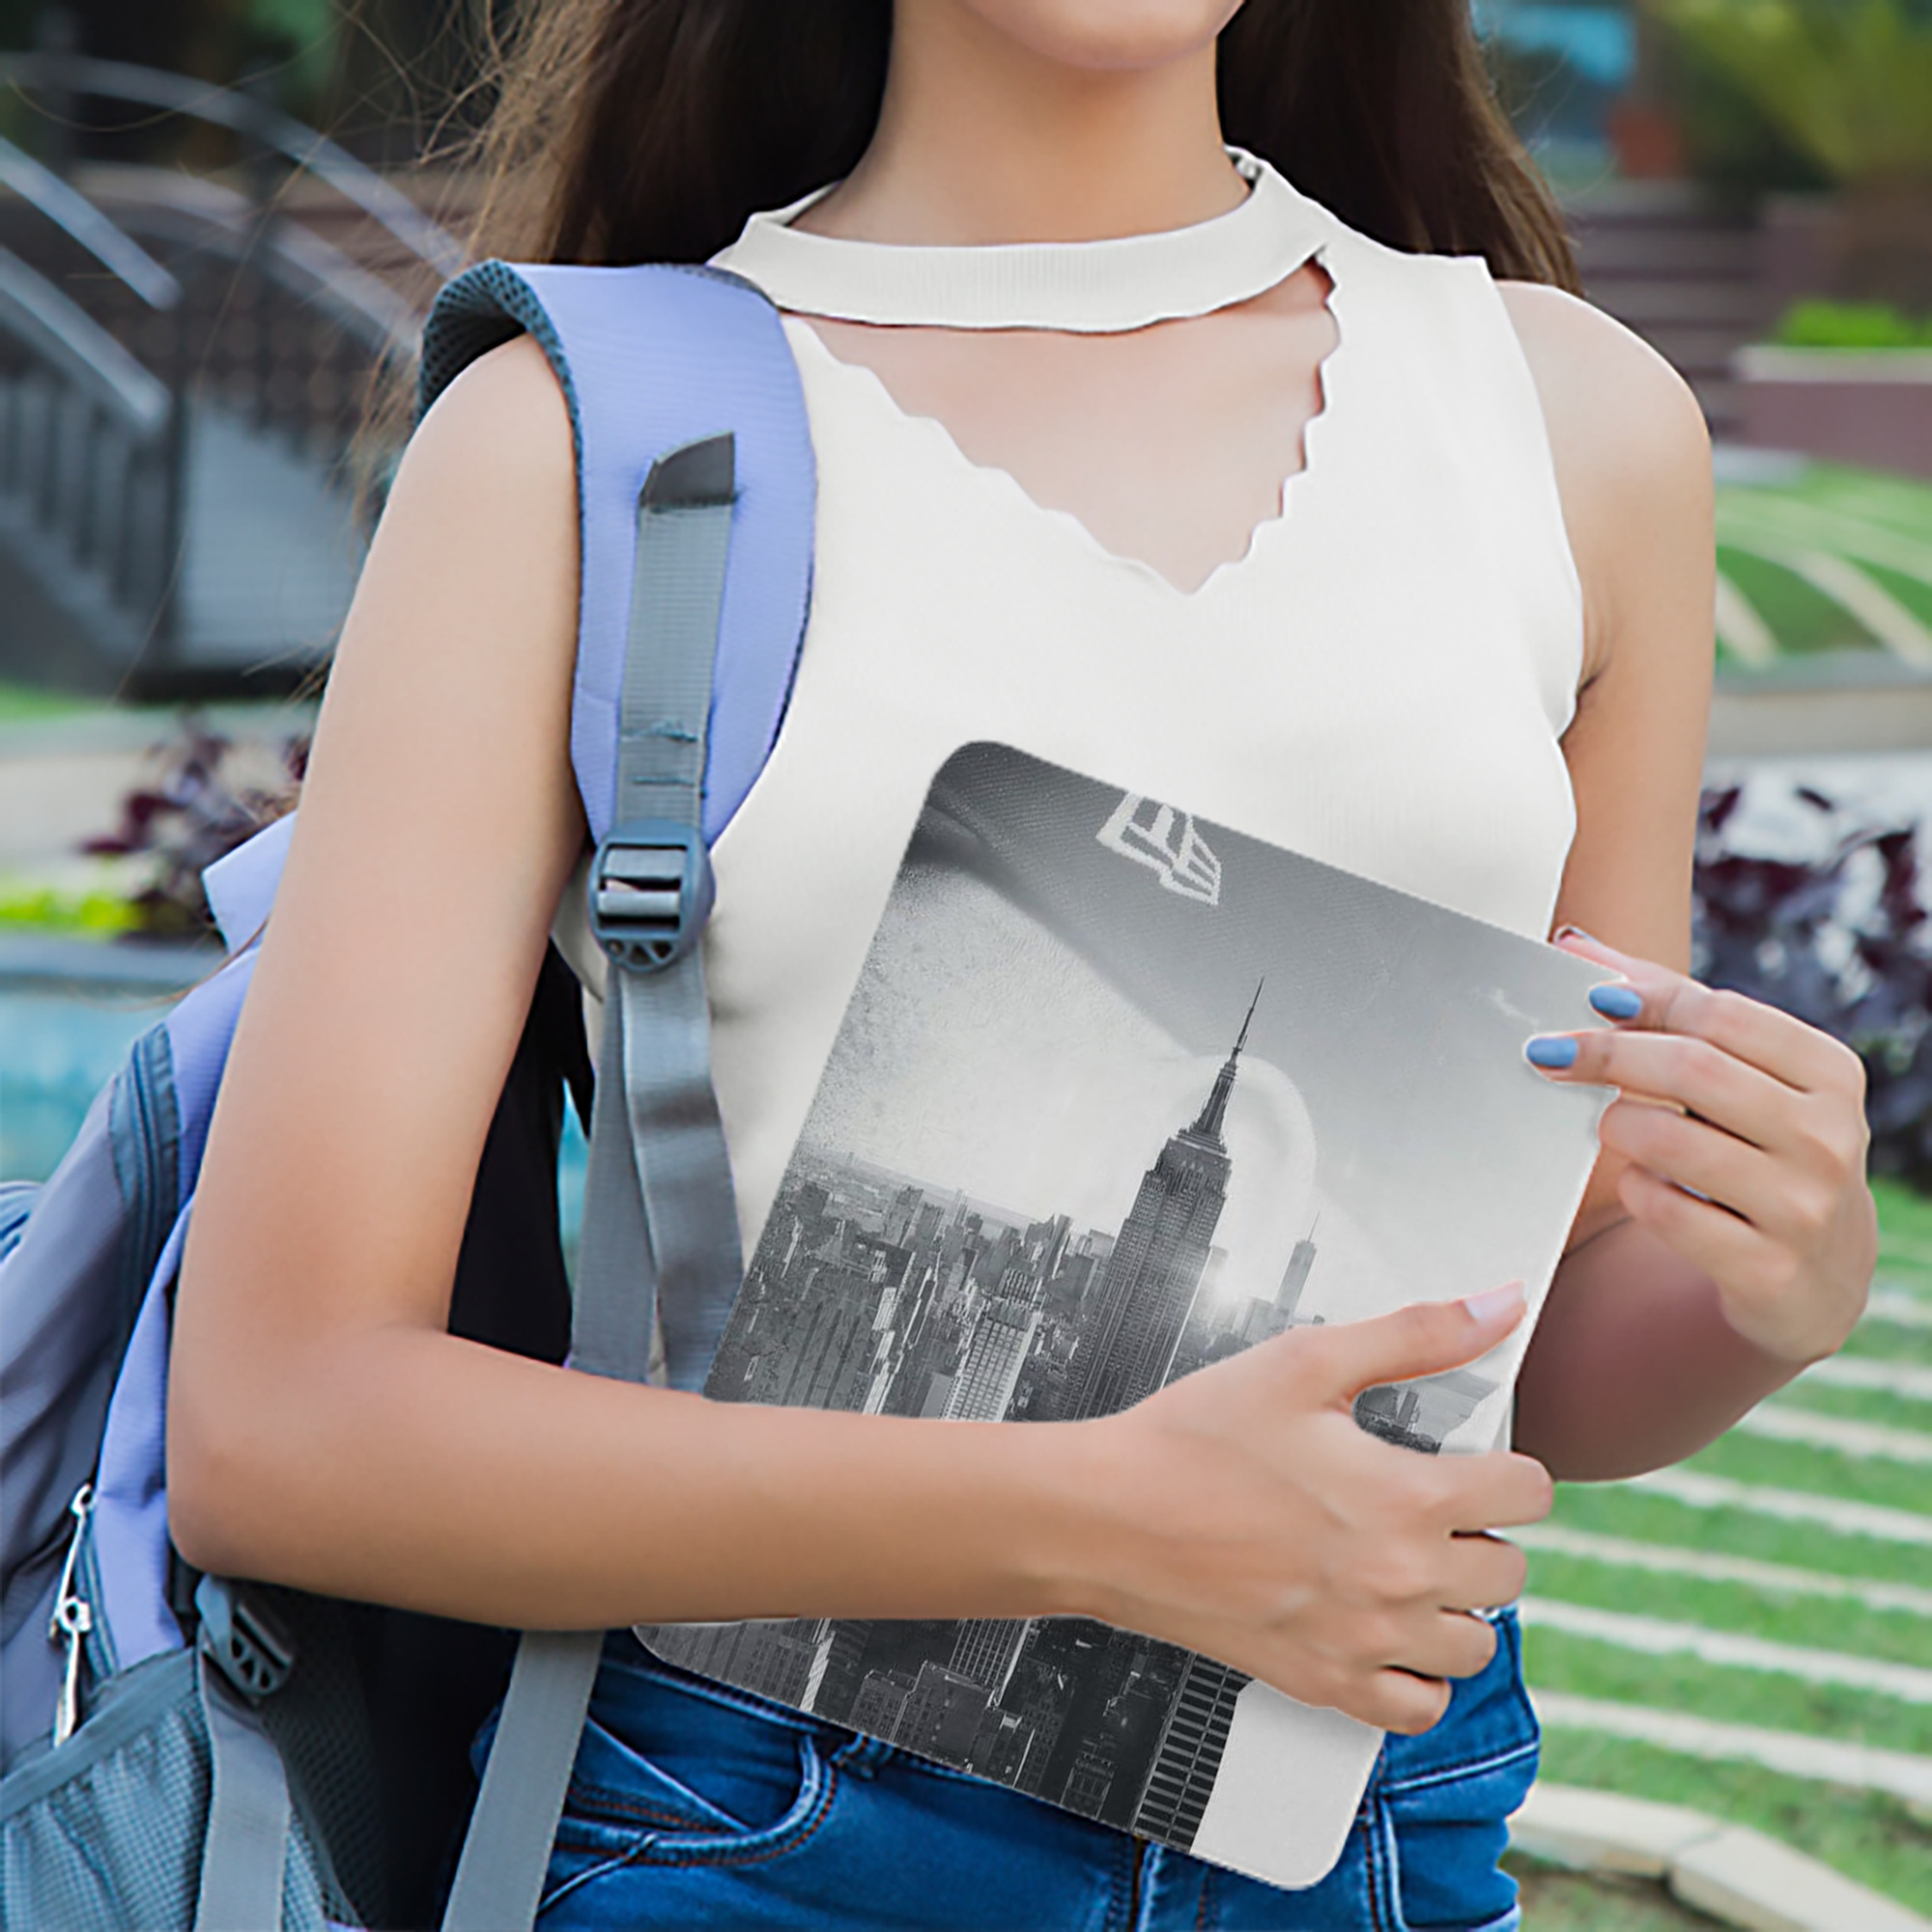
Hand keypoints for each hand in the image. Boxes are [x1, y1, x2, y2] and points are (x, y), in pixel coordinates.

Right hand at [1066, 1287, 1550, 1734]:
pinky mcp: (1324, 1683)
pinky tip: (1389, 1632)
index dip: (1507, 1467)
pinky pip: (1419, 1708)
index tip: (1477, 1463)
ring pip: (1476, 1644)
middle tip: (1432, 1508)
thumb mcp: (1305, 1361)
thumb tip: (1498, 1307)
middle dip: (1482, 1533)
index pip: (1528, 1494)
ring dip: (1458, 1604)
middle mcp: (1397, 1580)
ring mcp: (1363, 1641)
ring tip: (1412, 1566)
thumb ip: (1415, 1333)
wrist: (1108, 1516)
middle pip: (1510, 1572)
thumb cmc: (1193, 1439)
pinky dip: (1418, 1676)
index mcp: (1405, 1497)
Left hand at [1533, 931, 1874, 1363]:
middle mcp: (1827, 1136)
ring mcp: (1803, 1207)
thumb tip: (1577, 946)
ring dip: (1617, 1125)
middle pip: (1691, 1067)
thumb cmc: (1760, 1150)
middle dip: (1606, 1053)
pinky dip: (1634, 1188)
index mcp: (1829, 1074)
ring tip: (1614, 1126)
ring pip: (1667, 1139)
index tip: (1579, 993)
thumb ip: (1671, 1011)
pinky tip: (1645, 1185)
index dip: (1640, 996)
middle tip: (1547, 1052)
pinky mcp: (1767, 1269)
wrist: (1817, 1276)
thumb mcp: (1745, 1080)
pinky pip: (1661, 1209)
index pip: (1719, 1013)